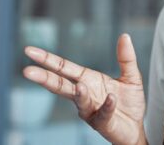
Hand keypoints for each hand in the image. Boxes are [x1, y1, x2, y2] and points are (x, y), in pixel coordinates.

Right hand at [23, 33, 146, 144]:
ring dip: (79, 94)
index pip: (64, 67)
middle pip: (60, 84)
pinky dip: (107, 106)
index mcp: (87, 79)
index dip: (47, 59)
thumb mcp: (130, 76)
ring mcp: (91, 110)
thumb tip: (124, 36)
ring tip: (80, 86)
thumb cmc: (128, 102)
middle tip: (27, 72)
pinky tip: (111, 98)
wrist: (136, 127)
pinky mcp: (102, 123)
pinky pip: (103, 113)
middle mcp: (84, 94)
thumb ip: (126, 57)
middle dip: (44, 78)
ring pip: (79, 101)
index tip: (29, 51)